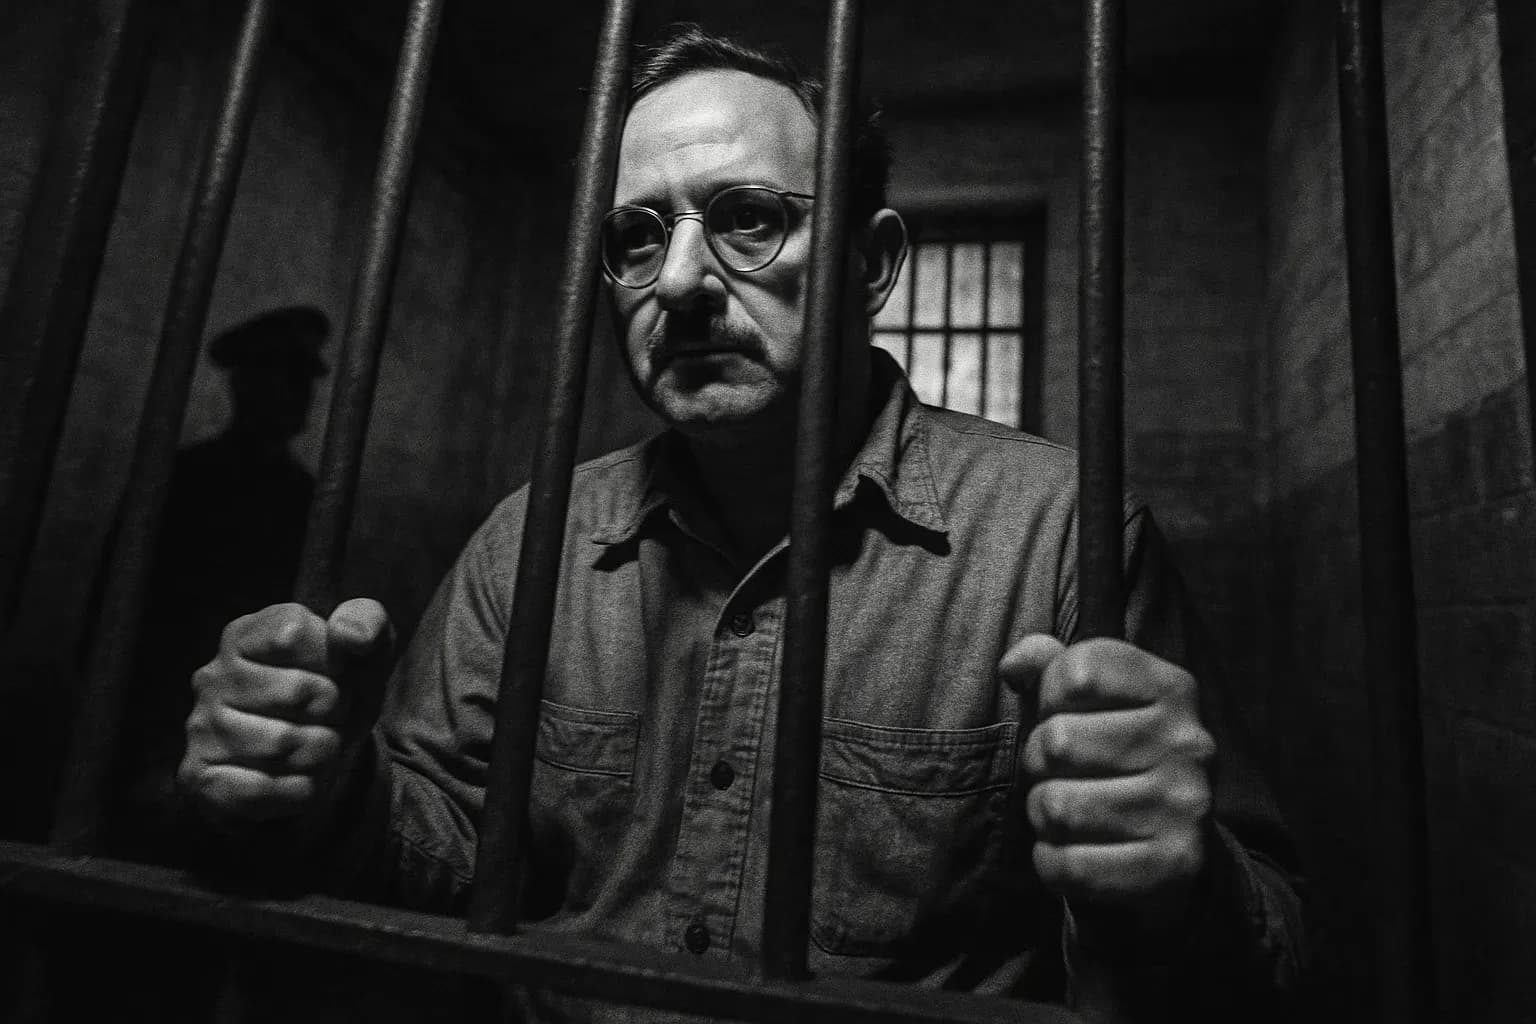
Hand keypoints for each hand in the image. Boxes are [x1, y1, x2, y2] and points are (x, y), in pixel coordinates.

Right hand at [178, 599, 392, 826]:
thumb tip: (348, 635)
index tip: (337, 674)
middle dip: (335, 711)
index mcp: (245, 635)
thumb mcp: (365, 650)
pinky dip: (299, 790)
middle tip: (332, 717)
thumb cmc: (338, 692)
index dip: (334, 661)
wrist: (322, 757)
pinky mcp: (199, 777)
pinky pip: (261, 789)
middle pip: (297, 691)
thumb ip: (367, 623)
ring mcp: (200, 728)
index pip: (294, 635)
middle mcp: (212, 677)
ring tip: (319, 747)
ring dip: (322, 751)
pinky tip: (302, 780)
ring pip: (284, 743)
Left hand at [1000, 634, 1214, 936]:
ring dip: (1043, 816)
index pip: (1076, 672)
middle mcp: (1189, 744)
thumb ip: (1050, 667)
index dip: (1049, 697)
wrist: (1168, 852)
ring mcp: (1186, 807)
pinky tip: (1075, 853)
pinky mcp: (1172, 867)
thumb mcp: (1086, 702)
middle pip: (1057, 741)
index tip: (1065, 717)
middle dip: (1039, 764)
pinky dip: (1052, 863)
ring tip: (1069, 815)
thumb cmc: (1110, 761)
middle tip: (1063, 776)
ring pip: (1057, 807)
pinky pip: (1068, 864)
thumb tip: (1015, 665)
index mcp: (1172, 688)